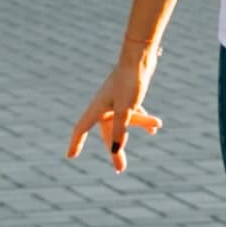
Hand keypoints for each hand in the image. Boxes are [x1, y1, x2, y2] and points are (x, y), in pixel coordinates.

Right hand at [66, 53, 162, 172]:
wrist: (140, 57)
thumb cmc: (130, 82)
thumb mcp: (127, 109)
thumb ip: (121, 129)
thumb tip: (116, 151)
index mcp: (97, 108)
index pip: (81, 129)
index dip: (75, 143)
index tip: (70, 156)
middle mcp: (103, 106)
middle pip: (109, 133)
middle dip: (116, 150)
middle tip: (120, 169)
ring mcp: (115, 101)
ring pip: (124, 122)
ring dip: (138, 127)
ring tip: (154, 129)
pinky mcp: (127, 96)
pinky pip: (133, 113)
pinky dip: (142, 119)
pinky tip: (155, 128)